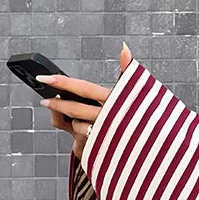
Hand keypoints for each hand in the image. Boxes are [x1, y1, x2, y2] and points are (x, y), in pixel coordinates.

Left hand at [38, 42, 133, 159]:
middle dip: (57, 104)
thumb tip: (123, 47)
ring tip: (84, 122)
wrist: (154, 151)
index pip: (84, 88)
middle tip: (46, 100)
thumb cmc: (143, 118)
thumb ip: (126, 69)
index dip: (62, 82)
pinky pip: (79, 142)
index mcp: (118, 100)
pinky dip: (80, 138)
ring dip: (75, 124)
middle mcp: (111, 117)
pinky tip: (90, 136)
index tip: (43, 78)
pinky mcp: (100, 149)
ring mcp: (105, 134)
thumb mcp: (137, 93)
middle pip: (74, 108)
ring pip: (77, 126)